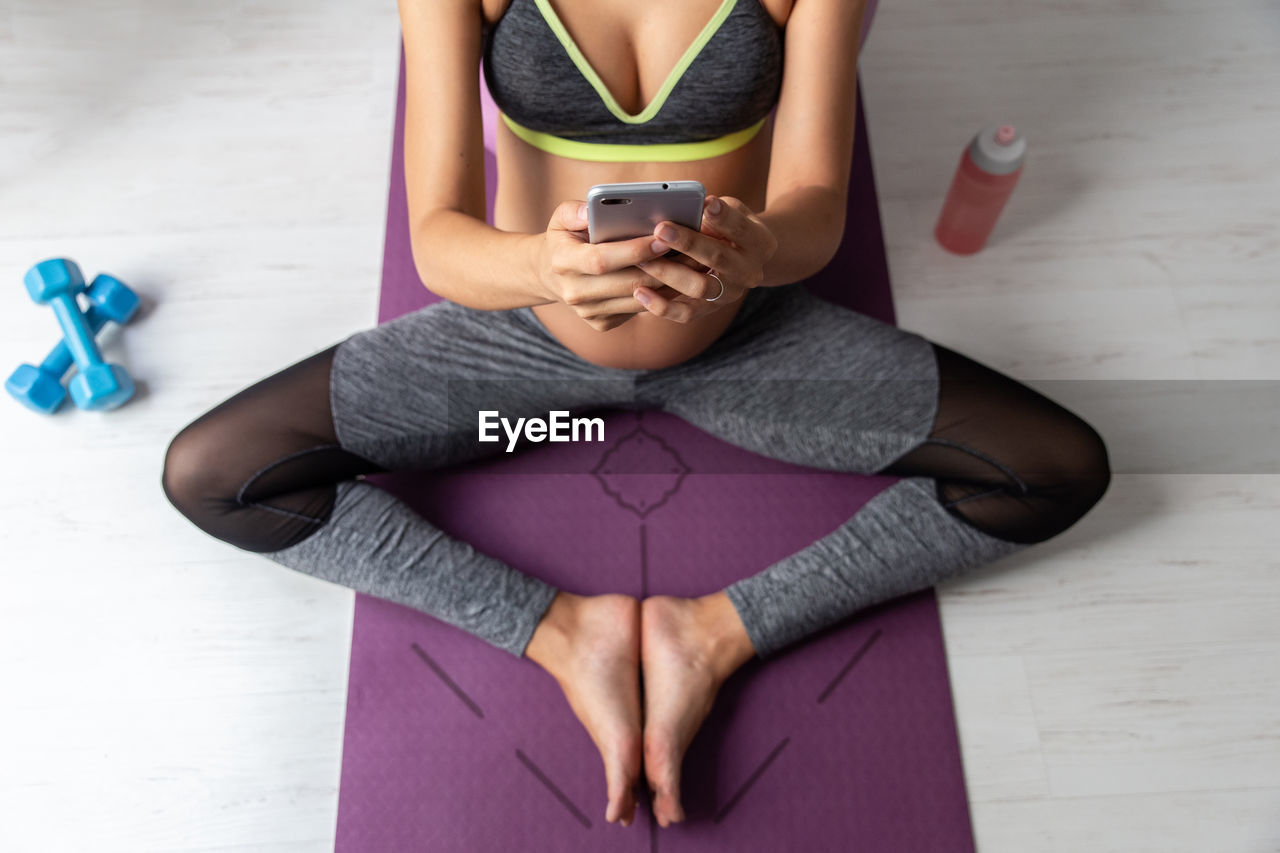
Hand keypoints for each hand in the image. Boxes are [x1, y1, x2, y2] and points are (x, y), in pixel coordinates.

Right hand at [536, 200, 684, 331]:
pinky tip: (679, 279)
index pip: (602, 260)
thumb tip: (590, 210)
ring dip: (669, 283)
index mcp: (564, 262)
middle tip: (692, 251)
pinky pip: (639, 310)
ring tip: (693, 263)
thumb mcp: (561, 218)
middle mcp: (575, 292)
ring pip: (639, 300)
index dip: (634, 251)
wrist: (551, 276)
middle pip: (627, 283)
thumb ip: (574, 211)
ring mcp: (589, 313)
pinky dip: (662, 295)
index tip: (662, 238)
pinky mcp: (602, 324)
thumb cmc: (564, 239)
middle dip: (663, 268)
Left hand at [632, 195, 777, 323]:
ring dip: (669, 273)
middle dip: (688, 243)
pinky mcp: (711, 308)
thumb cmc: (730, 226)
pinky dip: (662, 306)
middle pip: (719, 258)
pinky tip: (640, 292)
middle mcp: (749, 271)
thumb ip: (716, 210)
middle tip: (660, 229)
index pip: (742, 228)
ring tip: (643, 259)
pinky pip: (686, 313)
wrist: (745, 258)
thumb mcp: (733, 211)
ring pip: (700, 287)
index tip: (706, 203)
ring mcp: (730, 293)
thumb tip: (692, 207)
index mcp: (760, 242)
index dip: (724, 217)